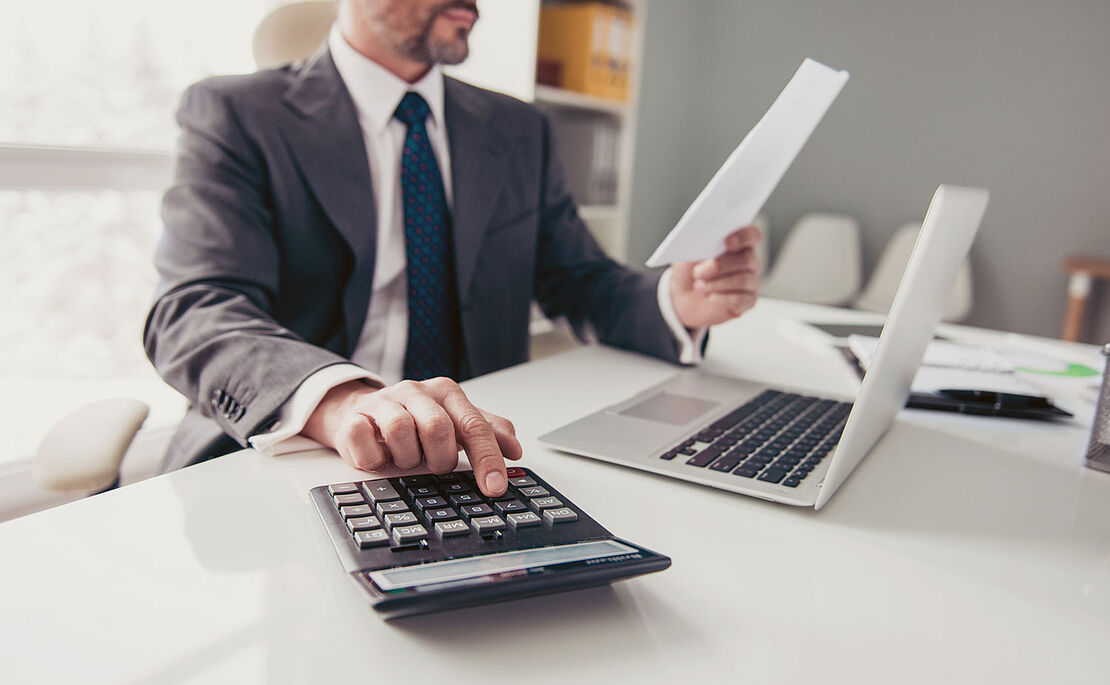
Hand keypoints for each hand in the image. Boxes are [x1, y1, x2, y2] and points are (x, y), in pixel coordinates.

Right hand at [302, 377, 521, 495]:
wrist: (363, 411)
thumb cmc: (416, 420)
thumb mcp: (456, 422)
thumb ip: (487, 432)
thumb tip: (516, 450)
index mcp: (446, 392)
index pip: (474, 425)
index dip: (487, 458)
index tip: (495, 487)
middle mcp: (416, 392)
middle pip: (437, 428)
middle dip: (439, 458)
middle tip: (435, 466)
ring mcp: (383, 402)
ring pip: (400, 432)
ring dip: (407, 458)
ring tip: (406, 459)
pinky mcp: (354, 418)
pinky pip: (364, 439)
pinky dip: (375, 457)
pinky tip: (380, 458)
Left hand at [669, 225, 761, 328]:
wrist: (683, 297)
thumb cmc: (690, 271)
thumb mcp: (689, 253)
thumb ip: (700, 243)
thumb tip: (705, 240)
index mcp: (738, 243)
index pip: (751, 234)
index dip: (743, 236)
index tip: (727, 242)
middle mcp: (749, 261)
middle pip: (746, 260)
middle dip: (720, 266)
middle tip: (698, 272)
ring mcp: (751, 282)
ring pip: (742, 280)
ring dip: (716, 283)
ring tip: (698, 285)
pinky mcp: (747, 302)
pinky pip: (739, 300)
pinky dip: (721, 298)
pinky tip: (709, 297)